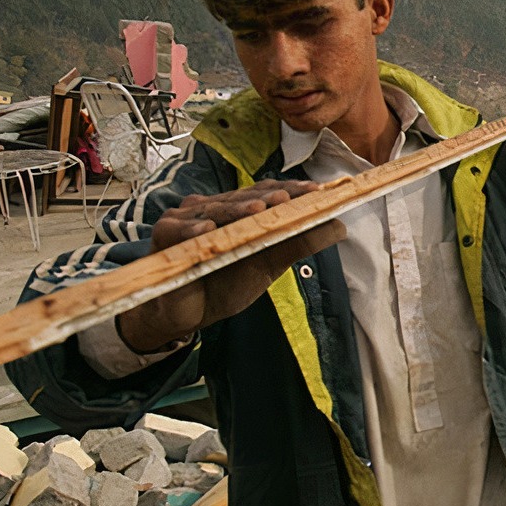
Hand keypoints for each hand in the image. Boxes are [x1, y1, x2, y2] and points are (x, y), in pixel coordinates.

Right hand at [117, 180, 345, 351]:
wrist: (186, 314)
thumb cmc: (226, 282)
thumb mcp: (268, 264)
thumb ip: (299, 243)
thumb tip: (341, 226)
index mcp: (240, 210)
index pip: (268, 193)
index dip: (292, 190)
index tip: (318, 191)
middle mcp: (215, 207)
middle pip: (244, 197)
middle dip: (268, 197)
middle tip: (290, 197)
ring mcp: (188, 218)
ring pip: (214, 209)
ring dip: (236, 209)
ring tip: (258, 209)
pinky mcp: (164, 235)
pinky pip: (177, 229)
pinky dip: (192, 229)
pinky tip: (208, 230)